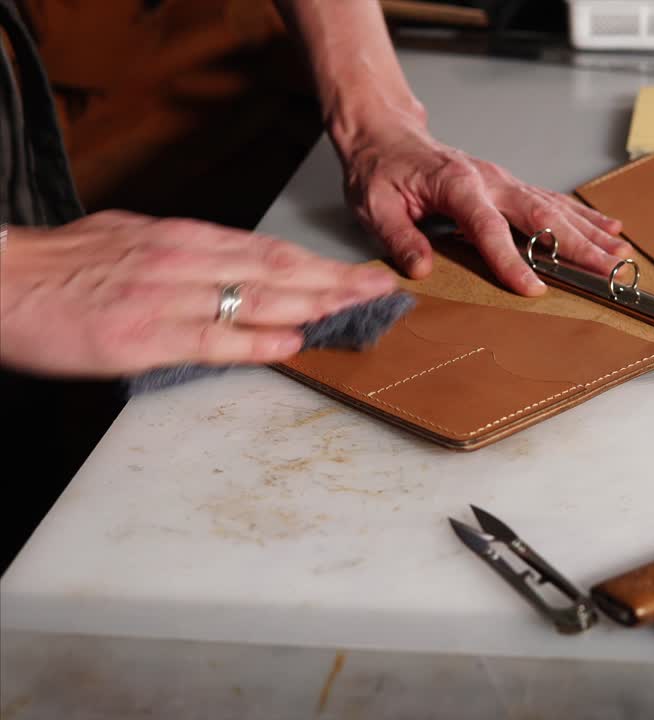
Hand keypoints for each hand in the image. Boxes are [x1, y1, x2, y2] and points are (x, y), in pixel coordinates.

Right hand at [0, 211, 397, 376]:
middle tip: (382, 288)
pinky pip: (214, 337)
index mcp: (181, 238)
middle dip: (335, 280)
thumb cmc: (56, 265)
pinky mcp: (144, 336)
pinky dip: (258, 340)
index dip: (319, 264)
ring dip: (315, 305)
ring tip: (359, 310)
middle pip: (277, 269)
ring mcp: (167, 297)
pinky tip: (294, 343)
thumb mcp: (127, 239)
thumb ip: (182, 253)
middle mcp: (183, 260)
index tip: (357, 272)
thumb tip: (225, 266)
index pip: (268, 251)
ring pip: (257, 298)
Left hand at [338, 119, 629, 295]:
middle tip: (610, 269)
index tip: (534, 288)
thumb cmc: (380, 170)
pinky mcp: (509, 185)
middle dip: (579, 245)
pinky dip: (583, 216)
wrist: (385, 135)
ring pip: (556, 207)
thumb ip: (401, 238)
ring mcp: (504, 181)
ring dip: (591, 232)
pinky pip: (553, 201)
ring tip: (621, 253)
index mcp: (457, 186)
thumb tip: (421, 269)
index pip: (490, 229)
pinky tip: (608, 228)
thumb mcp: (375, 206)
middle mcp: (490, 180)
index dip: (512, 260)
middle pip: (542, 215)